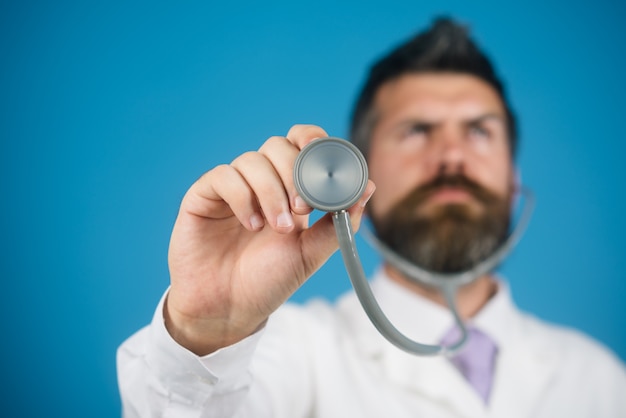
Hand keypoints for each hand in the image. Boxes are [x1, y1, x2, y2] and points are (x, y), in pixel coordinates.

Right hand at [165, 125, 375, 354]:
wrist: (229, 309)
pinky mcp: (204, 196)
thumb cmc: (269, 280)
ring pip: (252, 160)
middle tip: (302, 209)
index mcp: (289, 189)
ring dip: (271, 191)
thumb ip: (339, 222)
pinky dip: (242, 196)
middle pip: (278, 146)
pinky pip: (223, 176)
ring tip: (277, 228)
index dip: (314, 141)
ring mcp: (232, 188)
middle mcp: (261, 182)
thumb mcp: (311, 253)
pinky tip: (251, 225)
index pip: (302, 144)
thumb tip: (368, 187)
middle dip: (295, 173)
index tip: (326, 161)